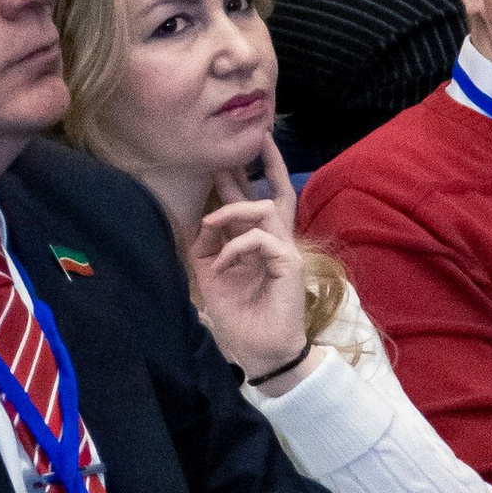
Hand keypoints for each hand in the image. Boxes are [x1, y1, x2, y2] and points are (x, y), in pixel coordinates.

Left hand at [185, 138, 314, 382]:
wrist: (262, 353)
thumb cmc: (240, 318)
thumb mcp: (212, 278)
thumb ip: (206, 248)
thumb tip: (203, 223)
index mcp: (258, 245)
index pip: (256, 203)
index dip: (246, 177)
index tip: (230, 153)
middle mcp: (275, 243)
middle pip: (275, 194)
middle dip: (263, 165)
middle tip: (254, 139)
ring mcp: (285, 252)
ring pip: (266, 210)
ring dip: (233, 210)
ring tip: (210, 221)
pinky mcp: (289, 265)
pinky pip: (261, 240)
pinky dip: (236, 248)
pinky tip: (221, 266)